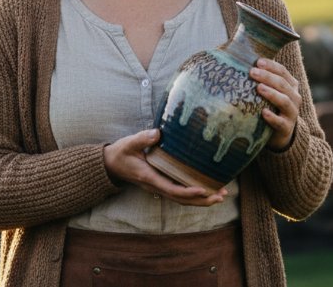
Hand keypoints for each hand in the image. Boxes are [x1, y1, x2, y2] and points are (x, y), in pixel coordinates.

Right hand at [102, 129, 227, 206]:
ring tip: (221, 195)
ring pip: (182, 199)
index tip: (203, 189)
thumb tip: (158, 133)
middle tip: (221, 196)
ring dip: (202, 200)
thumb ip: (143, 138)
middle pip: (182, 199)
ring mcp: (159, 187)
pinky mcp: (162, 184)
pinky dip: (195, 194)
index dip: (188, 191)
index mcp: (149, 177)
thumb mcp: (129, 143)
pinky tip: (208, 189)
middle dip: (202, 200)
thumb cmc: (121, 153)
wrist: (111, 165)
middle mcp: (156, 186)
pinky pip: (180, 193)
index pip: (171, 189)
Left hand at [251, 58, 301, 150]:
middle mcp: (294, 98)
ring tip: (259, 88)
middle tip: (252, 72)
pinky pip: (281, 123)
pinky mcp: (286, 128)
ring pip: (285, 101)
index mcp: (290, 86)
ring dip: (272, 93)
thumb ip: (259, 78)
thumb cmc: (269, 106)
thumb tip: (237, 58)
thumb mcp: (268, 91)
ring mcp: (292, 113)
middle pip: (283, 84)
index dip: (271, 66)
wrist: (278, 134)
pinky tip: (263, 113)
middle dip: (268, 77)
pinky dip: (272, 118)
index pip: (283, 71)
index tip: (257, 62)